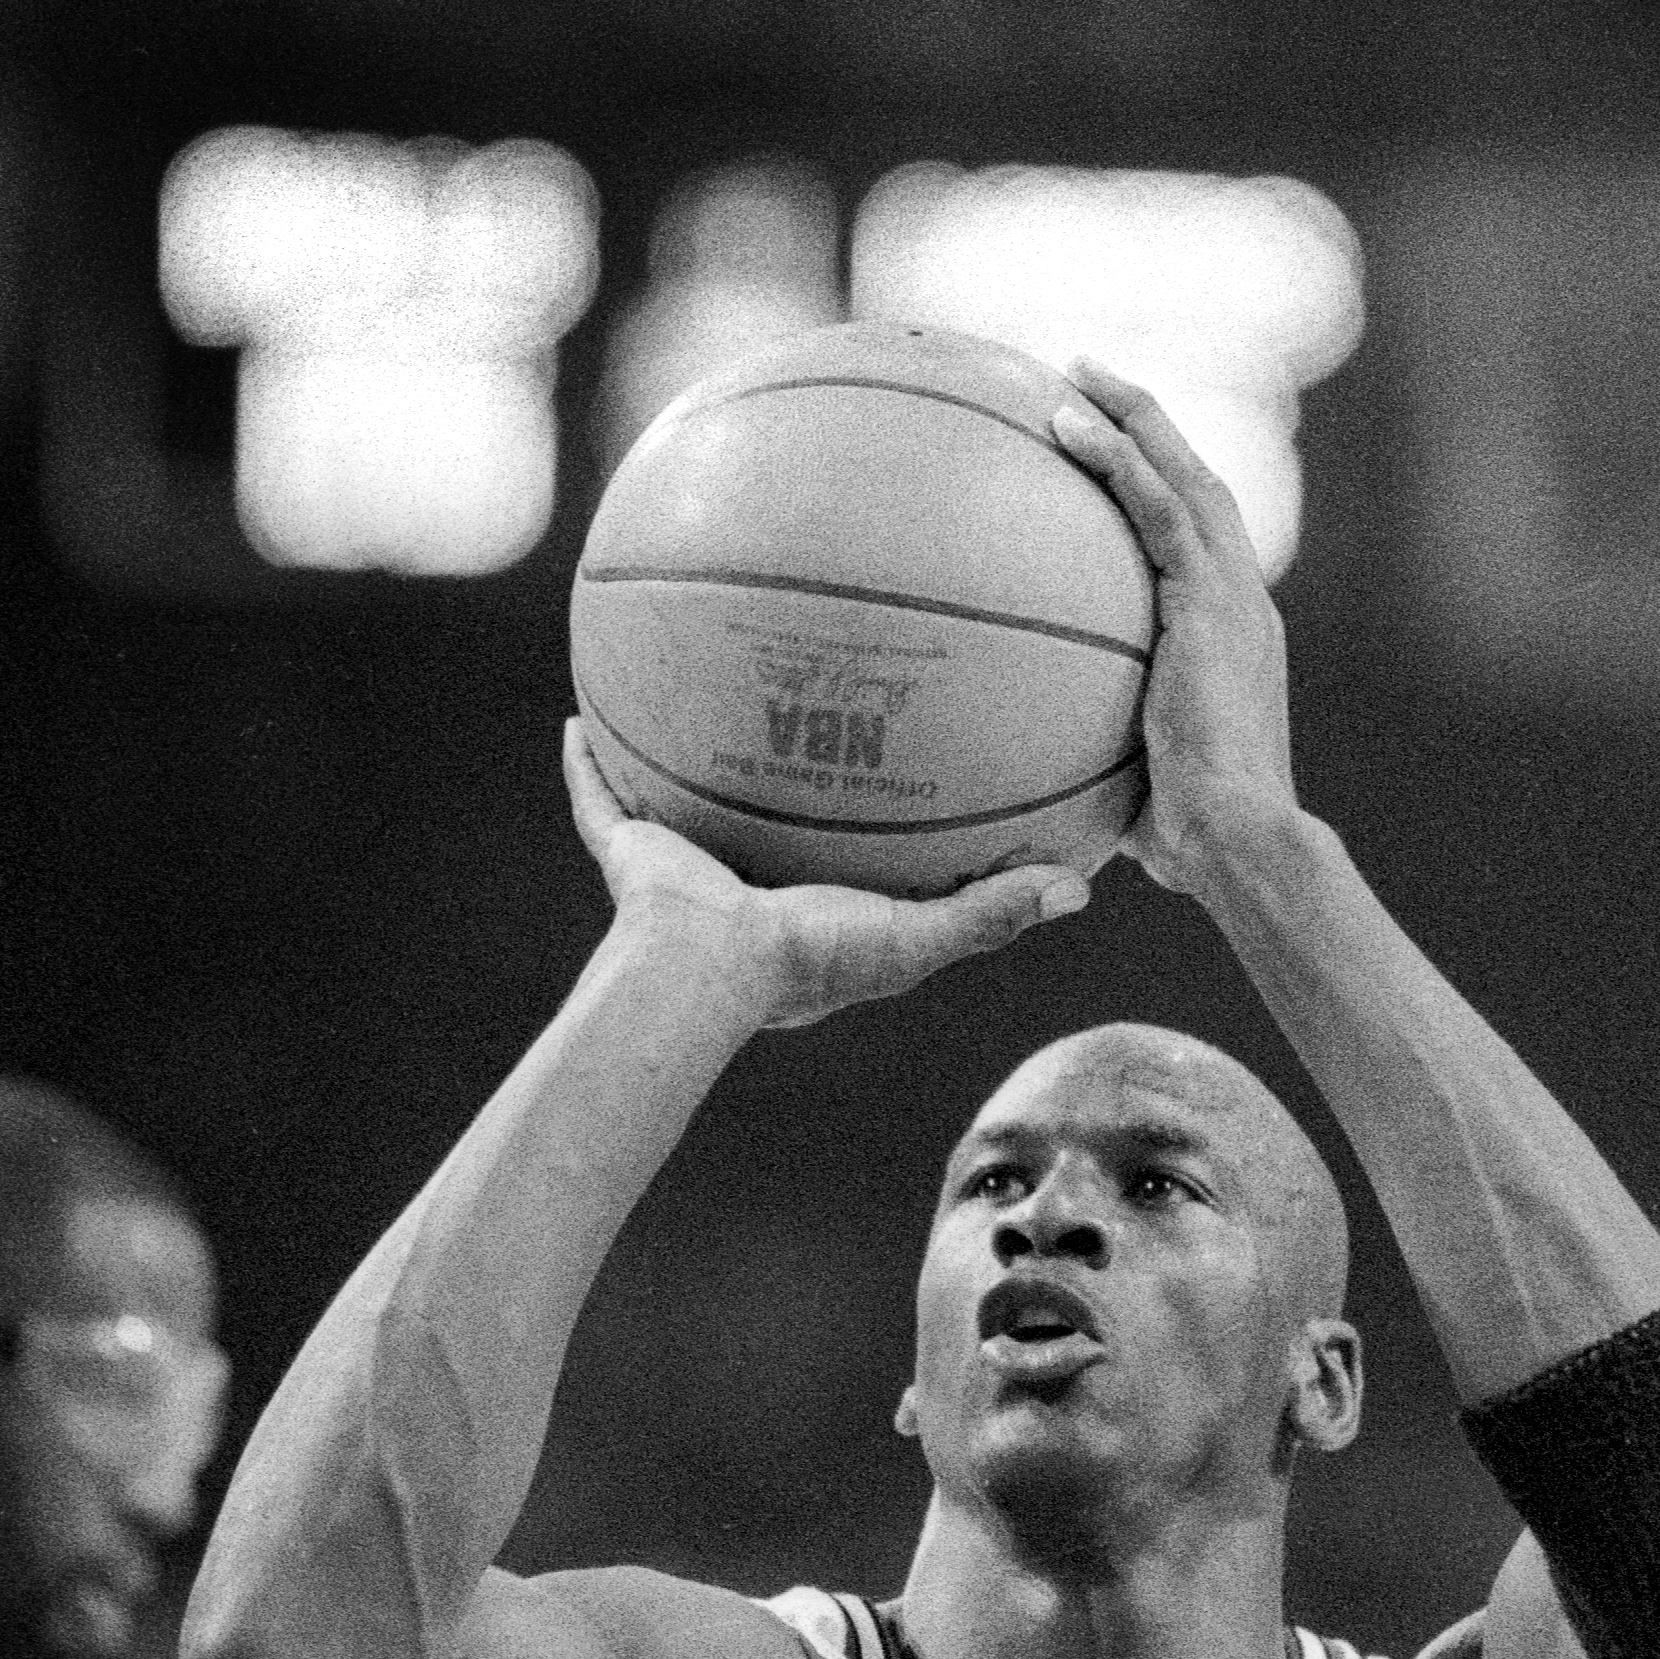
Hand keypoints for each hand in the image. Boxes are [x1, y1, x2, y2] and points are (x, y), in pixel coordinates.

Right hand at [561, 719, 1087, 1029]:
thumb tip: (1082, 888)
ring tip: (685, 687)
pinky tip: (578, 717)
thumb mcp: (914, 935)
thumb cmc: (811, 959)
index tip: (900, 760)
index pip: (842, 844)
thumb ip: (993, 912)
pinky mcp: (627, 852)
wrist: (708, 971)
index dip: (867, 809)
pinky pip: (600, 797)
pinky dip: (587, 764)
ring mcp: (681, 862)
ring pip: (676, 793)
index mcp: (808, 899)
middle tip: (795, 704)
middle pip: (756, 807)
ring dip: (677, 751)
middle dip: (770, 764)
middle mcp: (741, 876)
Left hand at [1052, 360, 1296, 893]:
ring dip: (1133, 417)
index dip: (1163, 492)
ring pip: (1185, 477)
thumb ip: (1101, 764)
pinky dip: (1117, 458)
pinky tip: (1066, 425)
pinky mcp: (1210, 601)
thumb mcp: (1139, 788)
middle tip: (1091, 381)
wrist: (1240, 839)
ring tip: (1076, 371)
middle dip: (1150, 427)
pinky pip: (1159, 507)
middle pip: (1201, 486)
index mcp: (1235, 639)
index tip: (1113, 459)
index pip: (1202, 545)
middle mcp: (1244, 603)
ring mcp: (1233, 597)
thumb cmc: (1193, 843)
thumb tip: (1040, 787)